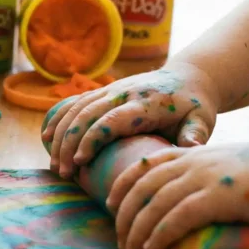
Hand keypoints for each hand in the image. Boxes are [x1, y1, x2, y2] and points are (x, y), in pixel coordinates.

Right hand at [41, 64, 220, 178]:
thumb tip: (191, 149)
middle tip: (63, 172)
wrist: (190, 77)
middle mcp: (124, 92)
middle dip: (69, 143)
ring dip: (60, 134)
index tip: (80, 163)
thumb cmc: (196, 106)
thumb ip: (196, 135)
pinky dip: (58, 117)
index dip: (93, 139)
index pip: (112, 119)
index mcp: (145, 103)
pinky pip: (76, 102)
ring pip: (77, 108)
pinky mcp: (104, 90)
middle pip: (87, 114)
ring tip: (54, 164)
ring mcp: (112, 89)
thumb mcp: (202, 120)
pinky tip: (46, 137)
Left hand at [108, 143, 248, 248]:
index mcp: (196, 153)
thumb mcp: (233, 169)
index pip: (146, 163)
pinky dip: (160, 234)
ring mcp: (207, 178)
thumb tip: (195, 204)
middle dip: (124, 215)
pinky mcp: (221, 197)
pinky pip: (179, 216)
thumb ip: (209, 179)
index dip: (123, 184)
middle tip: (118, 242)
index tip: (110, 204)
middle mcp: (195, 162)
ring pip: (155, 203)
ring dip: (137, 232)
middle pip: (142, 185)